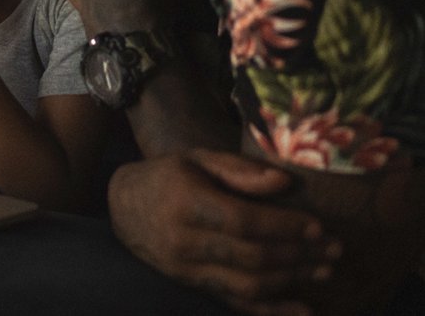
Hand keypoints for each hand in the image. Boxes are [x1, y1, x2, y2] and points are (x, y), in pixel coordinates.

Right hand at [108, 150, 340, 315]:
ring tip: (323, 271)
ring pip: (247, 284)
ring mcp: (185, 268)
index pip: (243, 221)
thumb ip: (239, 169)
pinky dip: (270, 310)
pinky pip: (234, 302)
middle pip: (251, 256)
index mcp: (185, 202)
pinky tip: (301, 309)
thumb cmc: (168, 176)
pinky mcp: (190, 284)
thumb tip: (284, 182)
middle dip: (298, 254)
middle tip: (334, 249)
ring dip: (291, 281)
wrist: (123, 205)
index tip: (317, 225)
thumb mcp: (197, 158)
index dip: (284, 226)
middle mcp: (182, 240)